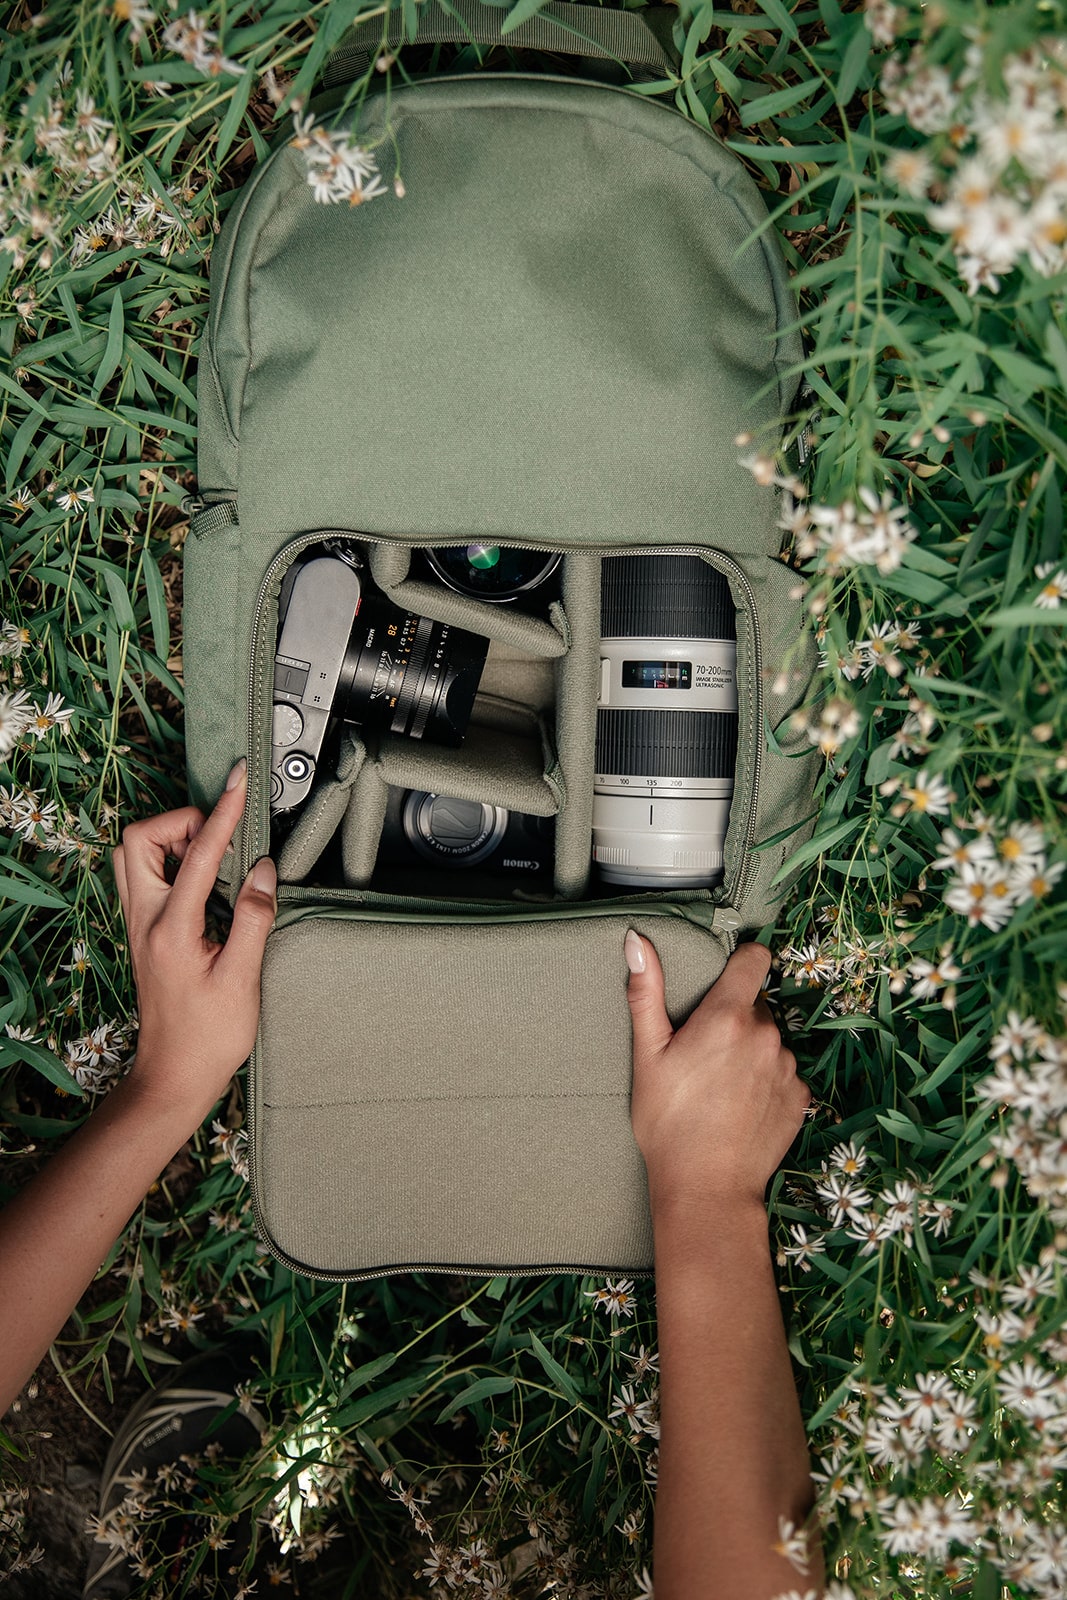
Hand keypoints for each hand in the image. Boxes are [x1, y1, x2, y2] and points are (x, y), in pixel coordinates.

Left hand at [110, 760, 276, 1123]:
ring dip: (172, 841)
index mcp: (169, 928)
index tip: (240, 783)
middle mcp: (145, 921)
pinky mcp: (146, 936)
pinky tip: (207, 879)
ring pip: (135, 857)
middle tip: (221, 833)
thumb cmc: (208, 1038)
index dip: (223, 813)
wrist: (174, 1077)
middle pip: (138, 840)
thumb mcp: (242, 979)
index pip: (196, 853)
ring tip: (214, 853)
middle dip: (181, 822)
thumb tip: (262, 870)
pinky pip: (146, 878)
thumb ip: (253, 918)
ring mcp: (140, 927)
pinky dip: (173, 863)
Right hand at [626, 933, 809, 1212]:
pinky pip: (785, 1073)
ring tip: (721, 1086)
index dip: (740, 961)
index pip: (755, 958)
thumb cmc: (668, 1123)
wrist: (706, 1188)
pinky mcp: (801, 1096)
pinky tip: (741, 1106)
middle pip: (756, 1005)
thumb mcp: (647, 1055)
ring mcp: (788, 1066)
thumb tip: (636, 940)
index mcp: (728, 1016)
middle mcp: (767, 1034)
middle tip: (704, 1054)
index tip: (724, 978)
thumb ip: (645, 992)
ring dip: (752, 1052)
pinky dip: (767, 1081)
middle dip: (734, 1019)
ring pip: (771, 1040)